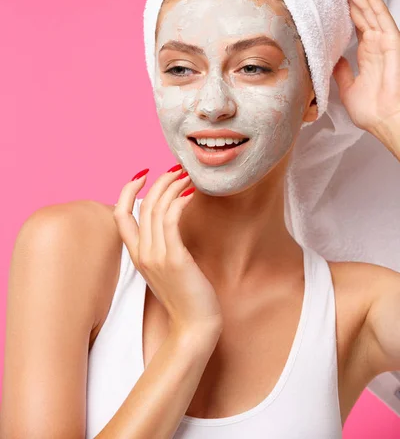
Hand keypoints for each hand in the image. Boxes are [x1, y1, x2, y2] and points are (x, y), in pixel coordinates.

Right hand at [113, 167, 222, 335]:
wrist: (195, 327)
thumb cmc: (187, 296)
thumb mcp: (168, 268)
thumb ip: (164, 245)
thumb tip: (172, 219)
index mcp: (137, 255)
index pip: (120, 215)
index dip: (127, 191)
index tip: (142, 174)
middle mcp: (142, 254)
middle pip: (142, 205)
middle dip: (159, 181)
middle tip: (177, 169)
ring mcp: (156, 257)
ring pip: (156, 208)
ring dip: (171, 186)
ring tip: (187, 176)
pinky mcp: (174, 259)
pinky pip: (171, 220)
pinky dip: (180, 201)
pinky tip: (192, 193)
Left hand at [330, 0, 399, 138]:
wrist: (386, 122)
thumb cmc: (372, 110)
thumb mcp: (347, 87)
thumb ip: (341, 70)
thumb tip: (331, 57)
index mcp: (368, 49)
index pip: (354, 18)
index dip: (342, 1)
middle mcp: (376, 40)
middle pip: (359, 6)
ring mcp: (385, 38)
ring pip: (367, 5)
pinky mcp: (391, 40)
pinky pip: (379, 13)